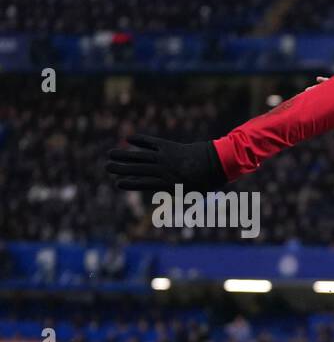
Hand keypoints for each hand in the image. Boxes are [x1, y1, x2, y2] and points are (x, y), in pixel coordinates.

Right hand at [106, 134, 226, 192]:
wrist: (218, 163)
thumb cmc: (207, 182)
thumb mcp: (192, 194)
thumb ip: (178, 196)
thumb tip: (165, 202)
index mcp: (170, 183)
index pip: (145, 184)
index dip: (131, 183)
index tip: (118, 183)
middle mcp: (165, 169)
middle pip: (139, 168)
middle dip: (122, 168)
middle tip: (106, 167)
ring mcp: (166, 156)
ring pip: (141, 155)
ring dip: (125, 154)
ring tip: (110, 154)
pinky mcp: (170, 146)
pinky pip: (152, 142)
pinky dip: (141, 140)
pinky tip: (128, 139)